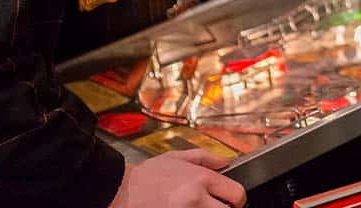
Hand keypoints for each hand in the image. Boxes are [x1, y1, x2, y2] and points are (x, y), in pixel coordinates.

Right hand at [110, 150, 245, 207]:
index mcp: (200, 179)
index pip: (236, 194)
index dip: (237, 198)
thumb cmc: (149, 175)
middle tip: (217, 206)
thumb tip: (226, 163)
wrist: (124, 191)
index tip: (233, 200)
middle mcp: (196, 199)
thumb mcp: (179, 157)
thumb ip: (207, 158)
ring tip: (202, 207)